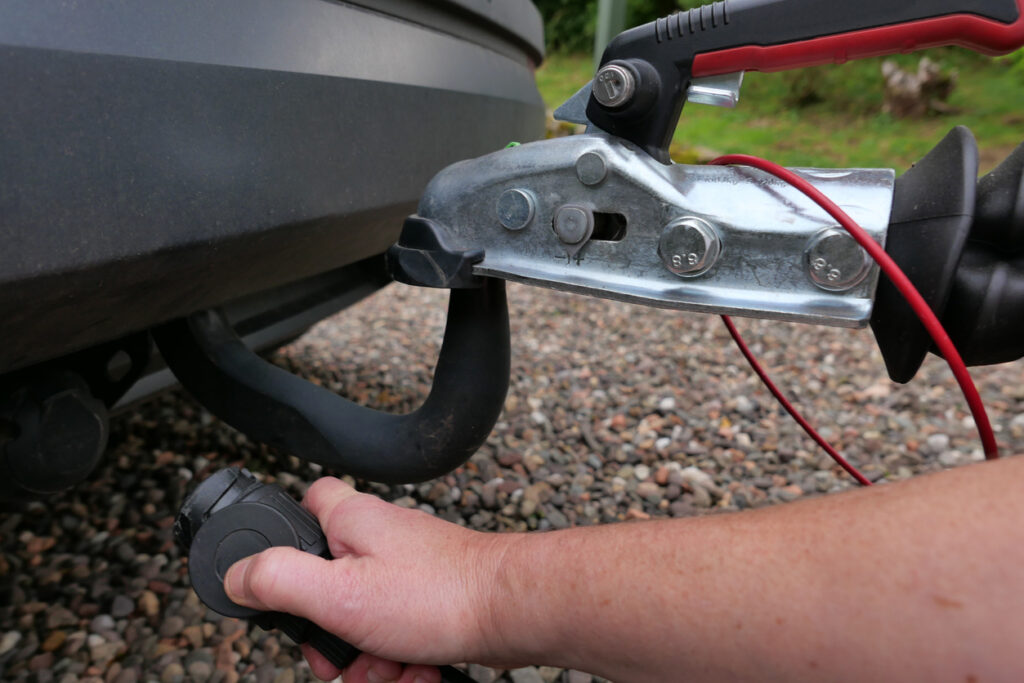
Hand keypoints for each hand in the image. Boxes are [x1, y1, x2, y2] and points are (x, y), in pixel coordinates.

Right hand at [222, 477, 510, 681]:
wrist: (513, 613)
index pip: (305, 500)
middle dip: (333, 635)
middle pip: (328, 585)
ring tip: (390, 670)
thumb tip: (236, 576)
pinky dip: (402, 663)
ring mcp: (408, 570)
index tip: (284, 580)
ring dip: (370, 660)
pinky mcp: (430, 600)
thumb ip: (280, 581)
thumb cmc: (439, 594)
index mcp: (351, 521)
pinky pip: (398, 637)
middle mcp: (380, 538)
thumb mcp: (339, 594)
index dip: (285, 536)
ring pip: (365, 621)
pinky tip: (415, 672)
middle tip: (343, 654)